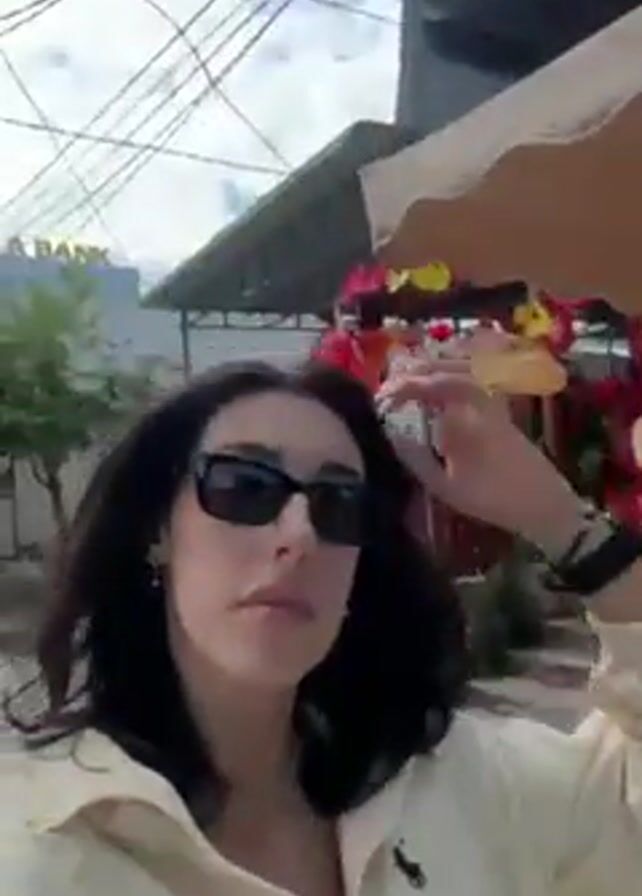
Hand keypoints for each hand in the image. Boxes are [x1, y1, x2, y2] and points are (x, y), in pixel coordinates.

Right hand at [377, 359, 585, 556]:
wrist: (545, 505)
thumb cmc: (493, 500)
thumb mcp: (446, 487)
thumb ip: (416, 458)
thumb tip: (392, 434)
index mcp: (469, 418)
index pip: (435, 384)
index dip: (405, 386)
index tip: (383, 398)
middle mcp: (484, 400)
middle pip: (452, 367)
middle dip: (417, 369)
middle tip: (391, 383)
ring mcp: (496, 401)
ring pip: (468, 366)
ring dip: (437, 365)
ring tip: (410, 375)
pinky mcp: (502, 408)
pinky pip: (481, 375)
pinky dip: (459, 369)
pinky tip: (443, 375)